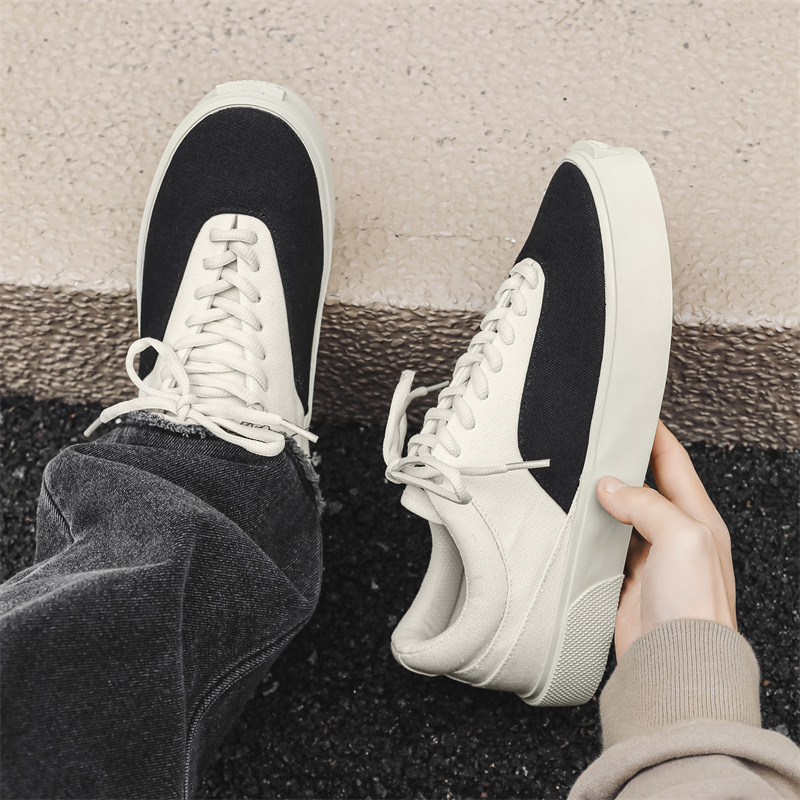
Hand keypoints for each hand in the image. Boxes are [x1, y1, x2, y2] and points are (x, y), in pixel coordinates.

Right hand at [596, 420, 736, 659]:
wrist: (676, 662)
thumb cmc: (696, 607)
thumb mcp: (682, 536)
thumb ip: (646, 503)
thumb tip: (611, 486)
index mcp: (699, 519)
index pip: (674, 462)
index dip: (655, 436)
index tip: (634, 416)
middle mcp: (675, 538)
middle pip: (644, 488)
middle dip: (621, 468)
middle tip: (596, 450)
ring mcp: (650, 562)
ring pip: (620, 519)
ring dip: (602, 504)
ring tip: (581, 486)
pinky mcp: (625, 584)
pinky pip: (603, 550)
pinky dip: (589, 538)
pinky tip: (578, 531)